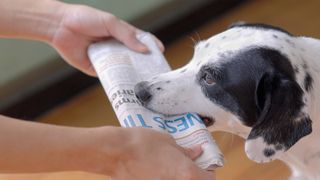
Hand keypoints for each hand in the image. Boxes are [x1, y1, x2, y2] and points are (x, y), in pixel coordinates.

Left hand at [50, 4, 163, 75]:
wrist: (60, 27)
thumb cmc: (85, 19)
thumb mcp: (110, 22)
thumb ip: (127, 35)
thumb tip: (145, 49)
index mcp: (121, 34)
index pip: (140, 41)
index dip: (151, 46)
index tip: (161, 53)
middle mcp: (116, 47)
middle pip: (134, 57)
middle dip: (144, 64)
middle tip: (155, 72)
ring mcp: (107, 59)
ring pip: (123, 68)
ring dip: (132, 74)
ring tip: (144, 81)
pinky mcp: (96, 69)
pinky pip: (109, 76)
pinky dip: (117, 80)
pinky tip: (125, 85)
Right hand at [89, 127, 214, 179]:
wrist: (115, 152)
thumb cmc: (142, 143)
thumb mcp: (167, 141)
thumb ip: (185, 151)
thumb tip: (195, 153)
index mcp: (186, 173)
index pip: (208, 179)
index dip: (208, 171)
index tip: (204, 165)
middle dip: (192, 175)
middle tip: (186, 165)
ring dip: (176, 176)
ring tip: (168, 166)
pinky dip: (162, 177)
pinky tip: (155, 170)